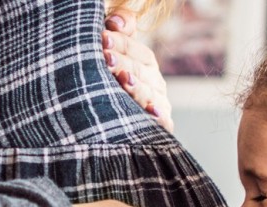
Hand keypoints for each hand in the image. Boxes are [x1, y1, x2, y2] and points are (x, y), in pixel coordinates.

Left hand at [101, 9, 173, 130]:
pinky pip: (163, 121)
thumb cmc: (107, 76)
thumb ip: (121, 26)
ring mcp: (158, 103)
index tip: (103, 38)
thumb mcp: (113, 47)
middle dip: (124, 63)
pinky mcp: (161, 124)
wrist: (105, 124)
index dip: (121, 43)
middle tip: (107, 58)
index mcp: (144, 63)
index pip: (135, 51)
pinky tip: (152, 112)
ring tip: (124, 80)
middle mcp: (154, 82)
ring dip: (137, 87)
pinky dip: (159, 118)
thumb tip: (115, 22)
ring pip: (149, 94)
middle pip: (140, 71)